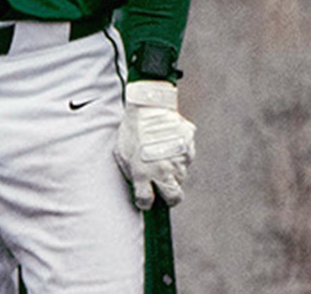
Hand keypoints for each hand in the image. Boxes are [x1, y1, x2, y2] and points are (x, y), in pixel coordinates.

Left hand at [114, 80, 195, 208]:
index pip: (146, 200)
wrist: (148, 107)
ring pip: (181, 178)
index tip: (145, 200)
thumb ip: (130, 173)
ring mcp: (178, 162)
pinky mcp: (188, 151)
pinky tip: (170, 146)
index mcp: (142, 173)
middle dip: (170, 199)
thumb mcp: (121, 153)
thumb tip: (139, 187)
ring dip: (173, 174)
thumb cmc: (131, 130)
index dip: (144, 202)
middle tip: (164, 191)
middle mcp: (162, 171)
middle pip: (173, 198)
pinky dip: (180, 158)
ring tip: (162, 158)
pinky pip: (186, 161)